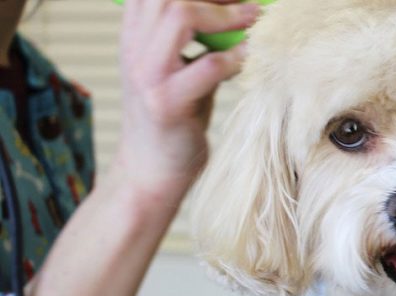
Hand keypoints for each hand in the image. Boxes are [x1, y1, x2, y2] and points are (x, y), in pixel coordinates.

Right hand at [114, 0, 259, 200]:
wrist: (150, 171)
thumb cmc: (175, 118)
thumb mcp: (179, 69)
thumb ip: (197, 42)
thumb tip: (241, 12)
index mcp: (134, 36)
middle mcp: (134, 49)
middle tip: (249, 5)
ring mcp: (147, 75)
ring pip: (180, 16)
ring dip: (225, 16)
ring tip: (254, 21)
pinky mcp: (167, 104)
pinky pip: (207, 67)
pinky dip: (236, 58)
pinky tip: (252, 59)